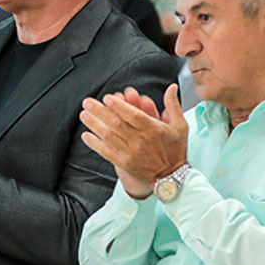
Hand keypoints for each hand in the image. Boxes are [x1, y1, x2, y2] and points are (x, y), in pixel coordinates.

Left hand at [80, 84, 187, 198]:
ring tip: (84, 115)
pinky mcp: (125, 163)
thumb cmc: (176, 151)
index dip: (118, 106)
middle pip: (116, 123)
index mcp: (153, 129)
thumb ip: (173, 105)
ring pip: (109, 136)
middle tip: (88, 102)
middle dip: (100, 111)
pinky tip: (86, 136)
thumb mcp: (180, 126)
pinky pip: (106, 152)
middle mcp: (140, 140)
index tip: (107, 98)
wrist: (172, 177)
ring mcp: (131, 153)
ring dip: (94, 124)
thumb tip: (172, 87)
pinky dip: (95, 144)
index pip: (133, 115)